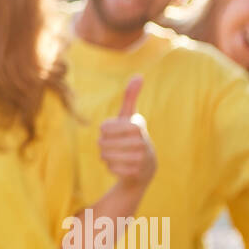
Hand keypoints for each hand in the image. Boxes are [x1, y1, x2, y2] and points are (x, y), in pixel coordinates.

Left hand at [98, 75, 155, 189]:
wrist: (146, 167)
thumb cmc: (133, 136)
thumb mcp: (131, 116)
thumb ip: (131, 97)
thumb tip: (139, 75)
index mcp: (136, 125)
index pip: (103, 127)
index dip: (104, 131)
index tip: (115, 132)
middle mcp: (141, 142)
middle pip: (102, 143)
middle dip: (104, 145)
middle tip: (116, 146)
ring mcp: (140, 159)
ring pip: (105, 156)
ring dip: (107, 157)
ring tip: (119, 155)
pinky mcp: (136, 173)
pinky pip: (110, 169)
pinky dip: (111, 168)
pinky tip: (122, 166)